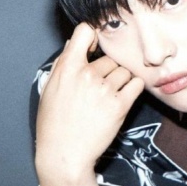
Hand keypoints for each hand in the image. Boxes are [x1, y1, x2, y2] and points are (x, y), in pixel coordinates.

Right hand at [35, 22, 143, 185]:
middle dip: (107, 70)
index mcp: (67, 68)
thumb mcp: (50, 89)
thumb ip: (64, 64)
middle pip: (109, 58)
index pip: (84, 32)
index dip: (93, 36)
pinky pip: (136, 84)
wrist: (65, 154)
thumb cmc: (55, 123)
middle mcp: (87, 75)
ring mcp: (105, 89)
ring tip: (109, 96)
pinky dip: (134, 88)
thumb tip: (76, 43)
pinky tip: (125, 96)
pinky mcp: (121, 105)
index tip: (95, 47)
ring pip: (124, 72)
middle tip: (100, 88)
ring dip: (121, 81)